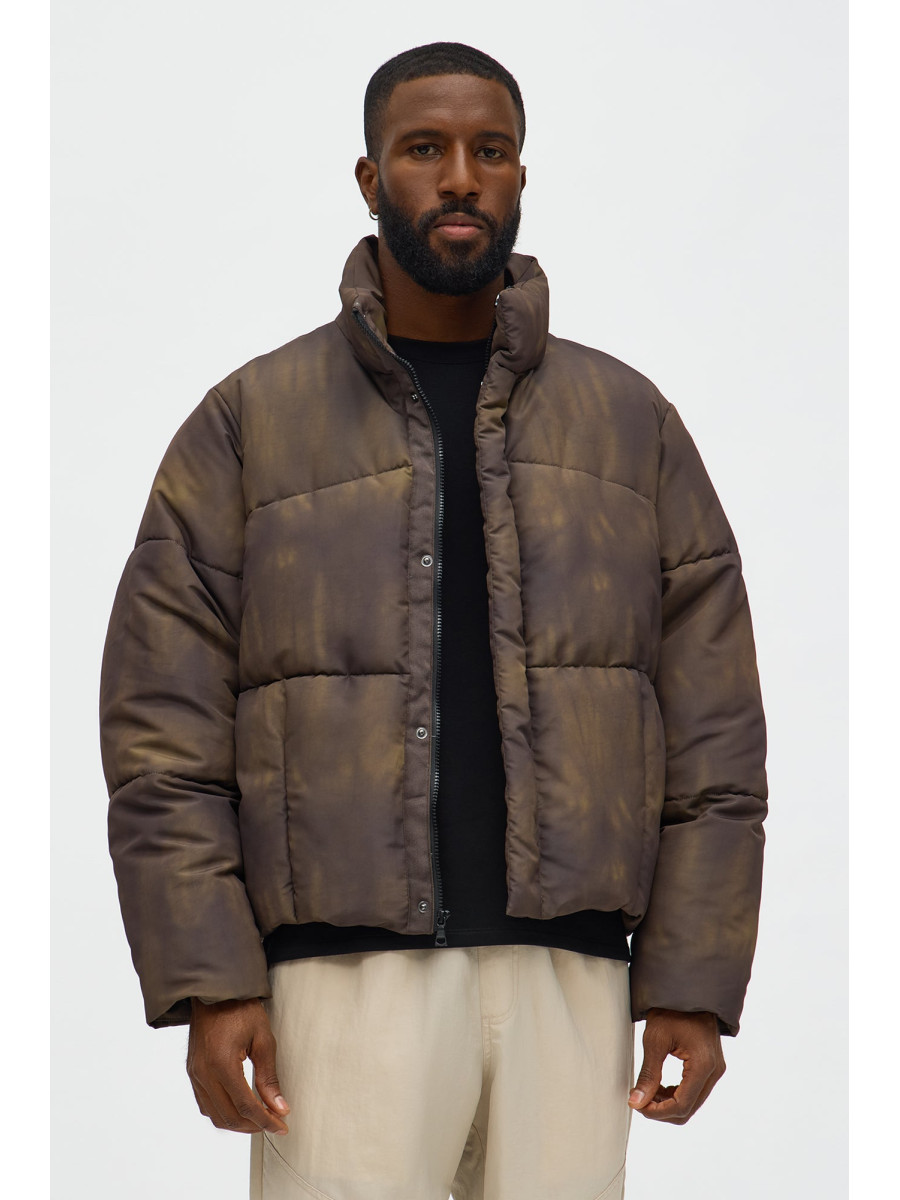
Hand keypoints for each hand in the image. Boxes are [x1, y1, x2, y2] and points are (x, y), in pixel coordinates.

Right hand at [186, 997, 290, 1134]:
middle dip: (253, 1125)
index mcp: (222, 1065)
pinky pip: (205, 1104)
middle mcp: (204, 1074)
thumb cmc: (240, 1008)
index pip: (246, 1106)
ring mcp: (195, 1074)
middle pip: (229, 1116)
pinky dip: (223, 1112)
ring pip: (215, 1115)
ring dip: (237, 1122)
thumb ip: (269, 1076)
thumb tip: (279, 1106)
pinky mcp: (192, 1072)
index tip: (281, 1126)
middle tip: (274, 1122)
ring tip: (258, 1118)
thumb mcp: (263, 1039)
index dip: (265, 1121)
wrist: (215, 991)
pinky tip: (238, 1107)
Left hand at [627, 1008, 724, 1123]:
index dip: (657, 1112)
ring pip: (692, 1103)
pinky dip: (676, 1095)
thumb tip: (636, 1102)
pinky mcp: (711, 1067)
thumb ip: (648, 1074)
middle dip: (662, 1110)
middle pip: (689, 1109)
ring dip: (668, 1104)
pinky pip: (695, 1092)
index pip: (682, 1105)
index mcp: (703, 1065)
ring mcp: (715, 1070)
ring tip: (646, 1092)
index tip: (637, 1106)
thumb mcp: (655, 1040)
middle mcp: (715, 1071)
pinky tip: (659, 1087)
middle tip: (639, 1100)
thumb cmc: (672, 1010)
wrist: (688, 991)